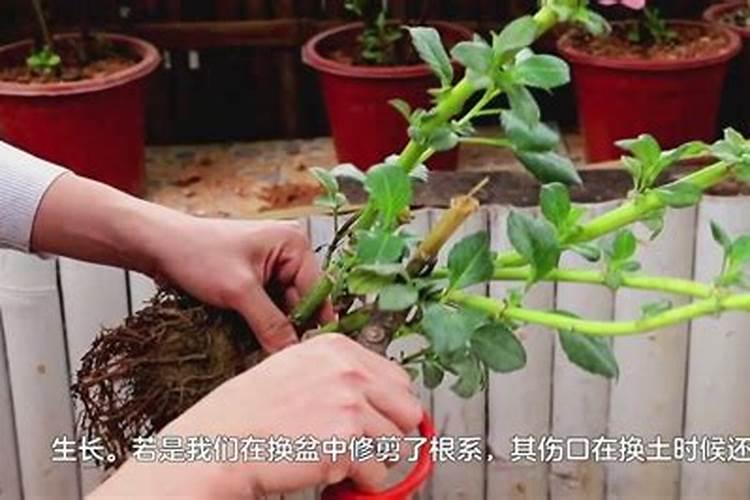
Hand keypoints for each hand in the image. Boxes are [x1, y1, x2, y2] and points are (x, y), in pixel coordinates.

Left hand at [31, 173, 333, 351]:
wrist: (158, 245)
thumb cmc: (198, 255)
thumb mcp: (238, 292)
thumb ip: (270, 323)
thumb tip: (293, 355)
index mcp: (295, 244)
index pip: (318, 290)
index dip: (313, 323)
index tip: (307, 355)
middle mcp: (289, 253)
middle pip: (303, 301)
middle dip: (292, 328)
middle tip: (284, 360)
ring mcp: (272, 267)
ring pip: (285, 308)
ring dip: (275, 329)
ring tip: (266, 353)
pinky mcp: (255, 280)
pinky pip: (269, 307)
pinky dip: (263, 324)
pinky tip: (255, 341)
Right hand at [90, 334, 422, 498]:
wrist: (220, 443)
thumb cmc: (249, 412)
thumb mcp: (297, 370)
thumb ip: (340, 376)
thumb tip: (381, 397)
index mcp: (337, 349)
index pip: (399, 380)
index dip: (389, 408)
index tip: (377, 422)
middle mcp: (348, 370)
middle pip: (407, 409)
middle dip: (389, 432)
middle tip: (361, 445)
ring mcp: (349, 402)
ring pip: (397, 443)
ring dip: (372, 459)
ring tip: (337, 456)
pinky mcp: (346, 439)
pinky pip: (378, 471)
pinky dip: (358, 481)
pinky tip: (330, 469)